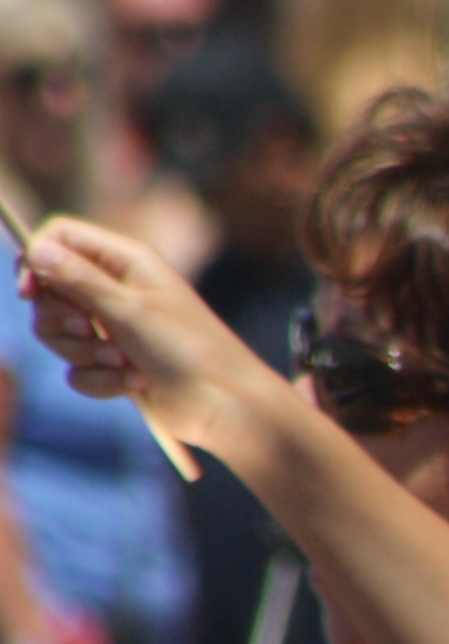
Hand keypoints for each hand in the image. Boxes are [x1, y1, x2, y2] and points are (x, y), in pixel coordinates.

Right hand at [17, 220, 283, 457]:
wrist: (224, 405)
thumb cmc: (186, 349)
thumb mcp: (129, 308)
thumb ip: (79, 279)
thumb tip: (35, 247)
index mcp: (126, 261)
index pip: (61, 237)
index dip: (37, 259)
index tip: (29, 291)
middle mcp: (116, 289)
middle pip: (49, 289)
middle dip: (61, 318)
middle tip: (89, 329)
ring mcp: (114, 327)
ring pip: (59, 334)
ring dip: (85, 353)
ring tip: (123, 361)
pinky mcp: (114, 364)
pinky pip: (78, 370)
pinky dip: (101, 380)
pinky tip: (136, 383)